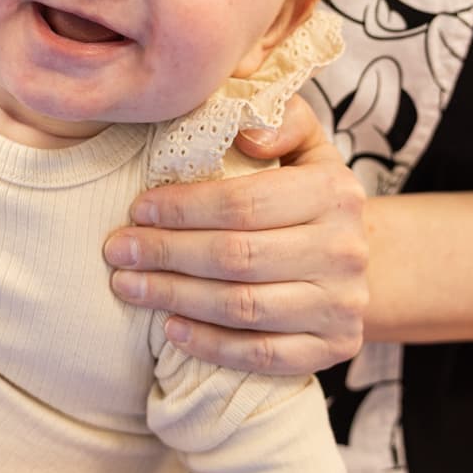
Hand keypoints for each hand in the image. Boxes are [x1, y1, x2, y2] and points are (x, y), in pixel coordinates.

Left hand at [105, 96, 366, 374]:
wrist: (356, 259)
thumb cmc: (307, 196)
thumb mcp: (304, 146)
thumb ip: (280, 118)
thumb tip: (247, 133)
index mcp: (335, 191)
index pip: (244, 203)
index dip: (182, 209)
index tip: (137, 210)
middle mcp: (345, 249)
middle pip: (236, 256)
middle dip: (165, 253)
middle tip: (116, 250)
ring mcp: (342, 303)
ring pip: (243, 306)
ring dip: (175, 297)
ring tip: (130, 286)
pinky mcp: (334, 347)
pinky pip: (262, 354)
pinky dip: (211, 345)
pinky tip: (172, 329)